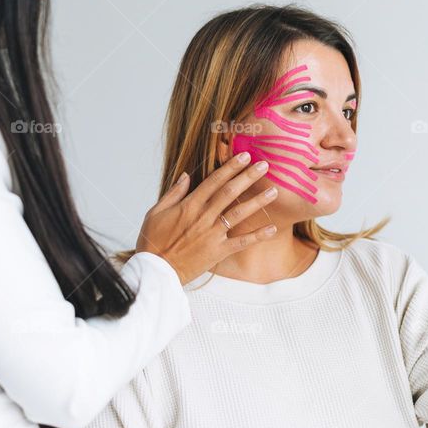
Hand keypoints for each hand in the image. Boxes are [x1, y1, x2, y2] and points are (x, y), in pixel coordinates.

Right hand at [137, 152, 277, 284]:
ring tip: (274, 191)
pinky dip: (257, 235)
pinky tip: (272, 228)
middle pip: (230, 192)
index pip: (214, 181)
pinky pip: (241, 242)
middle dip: (248, 177)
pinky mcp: (218, 251)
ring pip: (239, 214)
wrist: (156, 271)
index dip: (230, 167)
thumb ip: (173, 193)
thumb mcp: (156, 212)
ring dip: (257, 201)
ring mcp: (212, 234)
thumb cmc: (153, 241)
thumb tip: (185, 174)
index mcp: (189, 205)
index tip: (244, 156)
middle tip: (265, 165)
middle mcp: (203, 217)